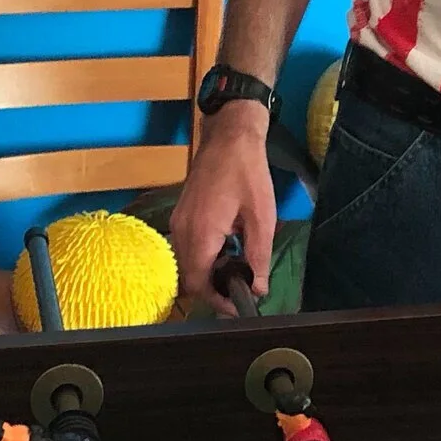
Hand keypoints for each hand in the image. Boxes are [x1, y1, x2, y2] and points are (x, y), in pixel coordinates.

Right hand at [170, 106, 274, 314]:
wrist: (229, 135)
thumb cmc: (248, 172)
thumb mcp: (262, 216)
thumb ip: (258, 255)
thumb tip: (258, 289)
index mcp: (200, 233)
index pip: (197, 283)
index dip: (216, 300)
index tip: (238, 305)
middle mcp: (181, 230)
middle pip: (188, 276)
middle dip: (213, 289)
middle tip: (241, 290)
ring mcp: (178, 221)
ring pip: (186, 262)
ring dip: (209, 272)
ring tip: (238, 271)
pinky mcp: (181, 214)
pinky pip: (187, 246)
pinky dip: (204, 257)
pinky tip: (228, 251)